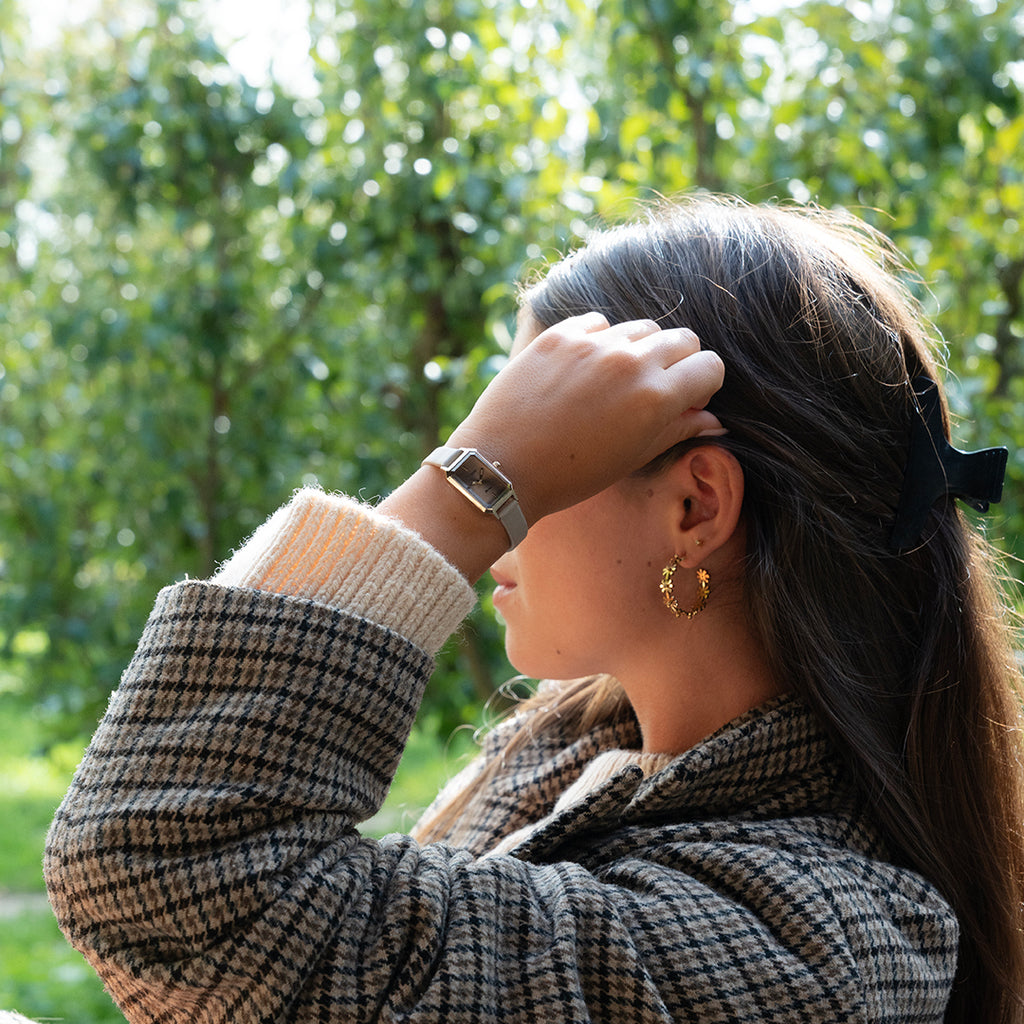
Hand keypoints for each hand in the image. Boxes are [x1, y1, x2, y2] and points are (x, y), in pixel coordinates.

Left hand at [447, 313, 724, 524]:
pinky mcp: (558, 335)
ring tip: (611, 382)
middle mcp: (630, 362)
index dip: (702, 384)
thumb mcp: (632, 458)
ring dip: (638, 350)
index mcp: (656, 398)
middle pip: (682, 339)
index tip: (685, 399)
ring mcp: (592, 344)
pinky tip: (582, 369)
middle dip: (678, 363)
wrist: (502, 468)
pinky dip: (599, 340)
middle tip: (652, 390)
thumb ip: (677, 430)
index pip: (709, 366)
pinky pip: (597, 323)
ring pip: (640, 328)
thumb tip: (713, 419)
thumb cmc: (571, 475)